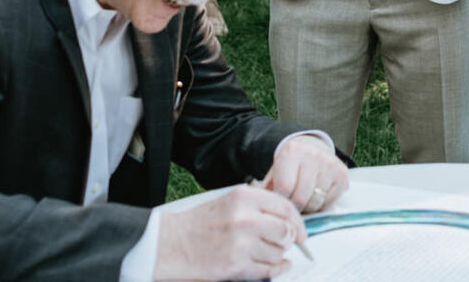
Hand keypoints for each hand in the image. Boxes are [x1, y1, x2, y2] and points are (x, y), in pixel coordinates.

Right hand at [154, 185, 304, 281]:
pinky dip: (275, 270)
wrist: (168, 244)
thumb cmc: (198, 224)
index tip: (300, 231)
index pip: (285, 207)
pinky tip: (274, 266)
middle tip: (283, 243)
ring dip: (277, 256)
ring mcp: (241, 243)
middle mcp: (245, 218)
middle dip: (288, 240)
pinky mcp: (235, 266)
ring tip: (264, 253)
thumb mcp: (227, 201)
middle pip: (286, 231)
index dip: (297, 221)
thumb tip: (287, 219)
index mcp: (243, 197)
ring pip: (279, 252)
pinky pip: (268, 270)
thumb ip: (257, 206)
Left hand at [264, 134, 348, 213]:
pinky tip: (318, 195)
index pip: (285, 188)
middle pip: (301, 198)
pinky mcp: (342, 174)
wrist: (312, 148)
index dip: (282, 200)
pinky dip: (322, 205)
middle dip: (295, 207)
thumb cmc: (291, 165)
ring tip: (304, 200)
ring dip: (308, 208)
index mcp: (291, 151)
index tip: (282, 202)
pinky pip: (330, 202)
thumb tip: (268, 208)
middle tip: (293, 205)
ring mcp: (329, 164)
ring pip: (316, 202)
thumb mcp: (276, 171)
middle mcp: (312, 155)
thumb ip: (269, 189)